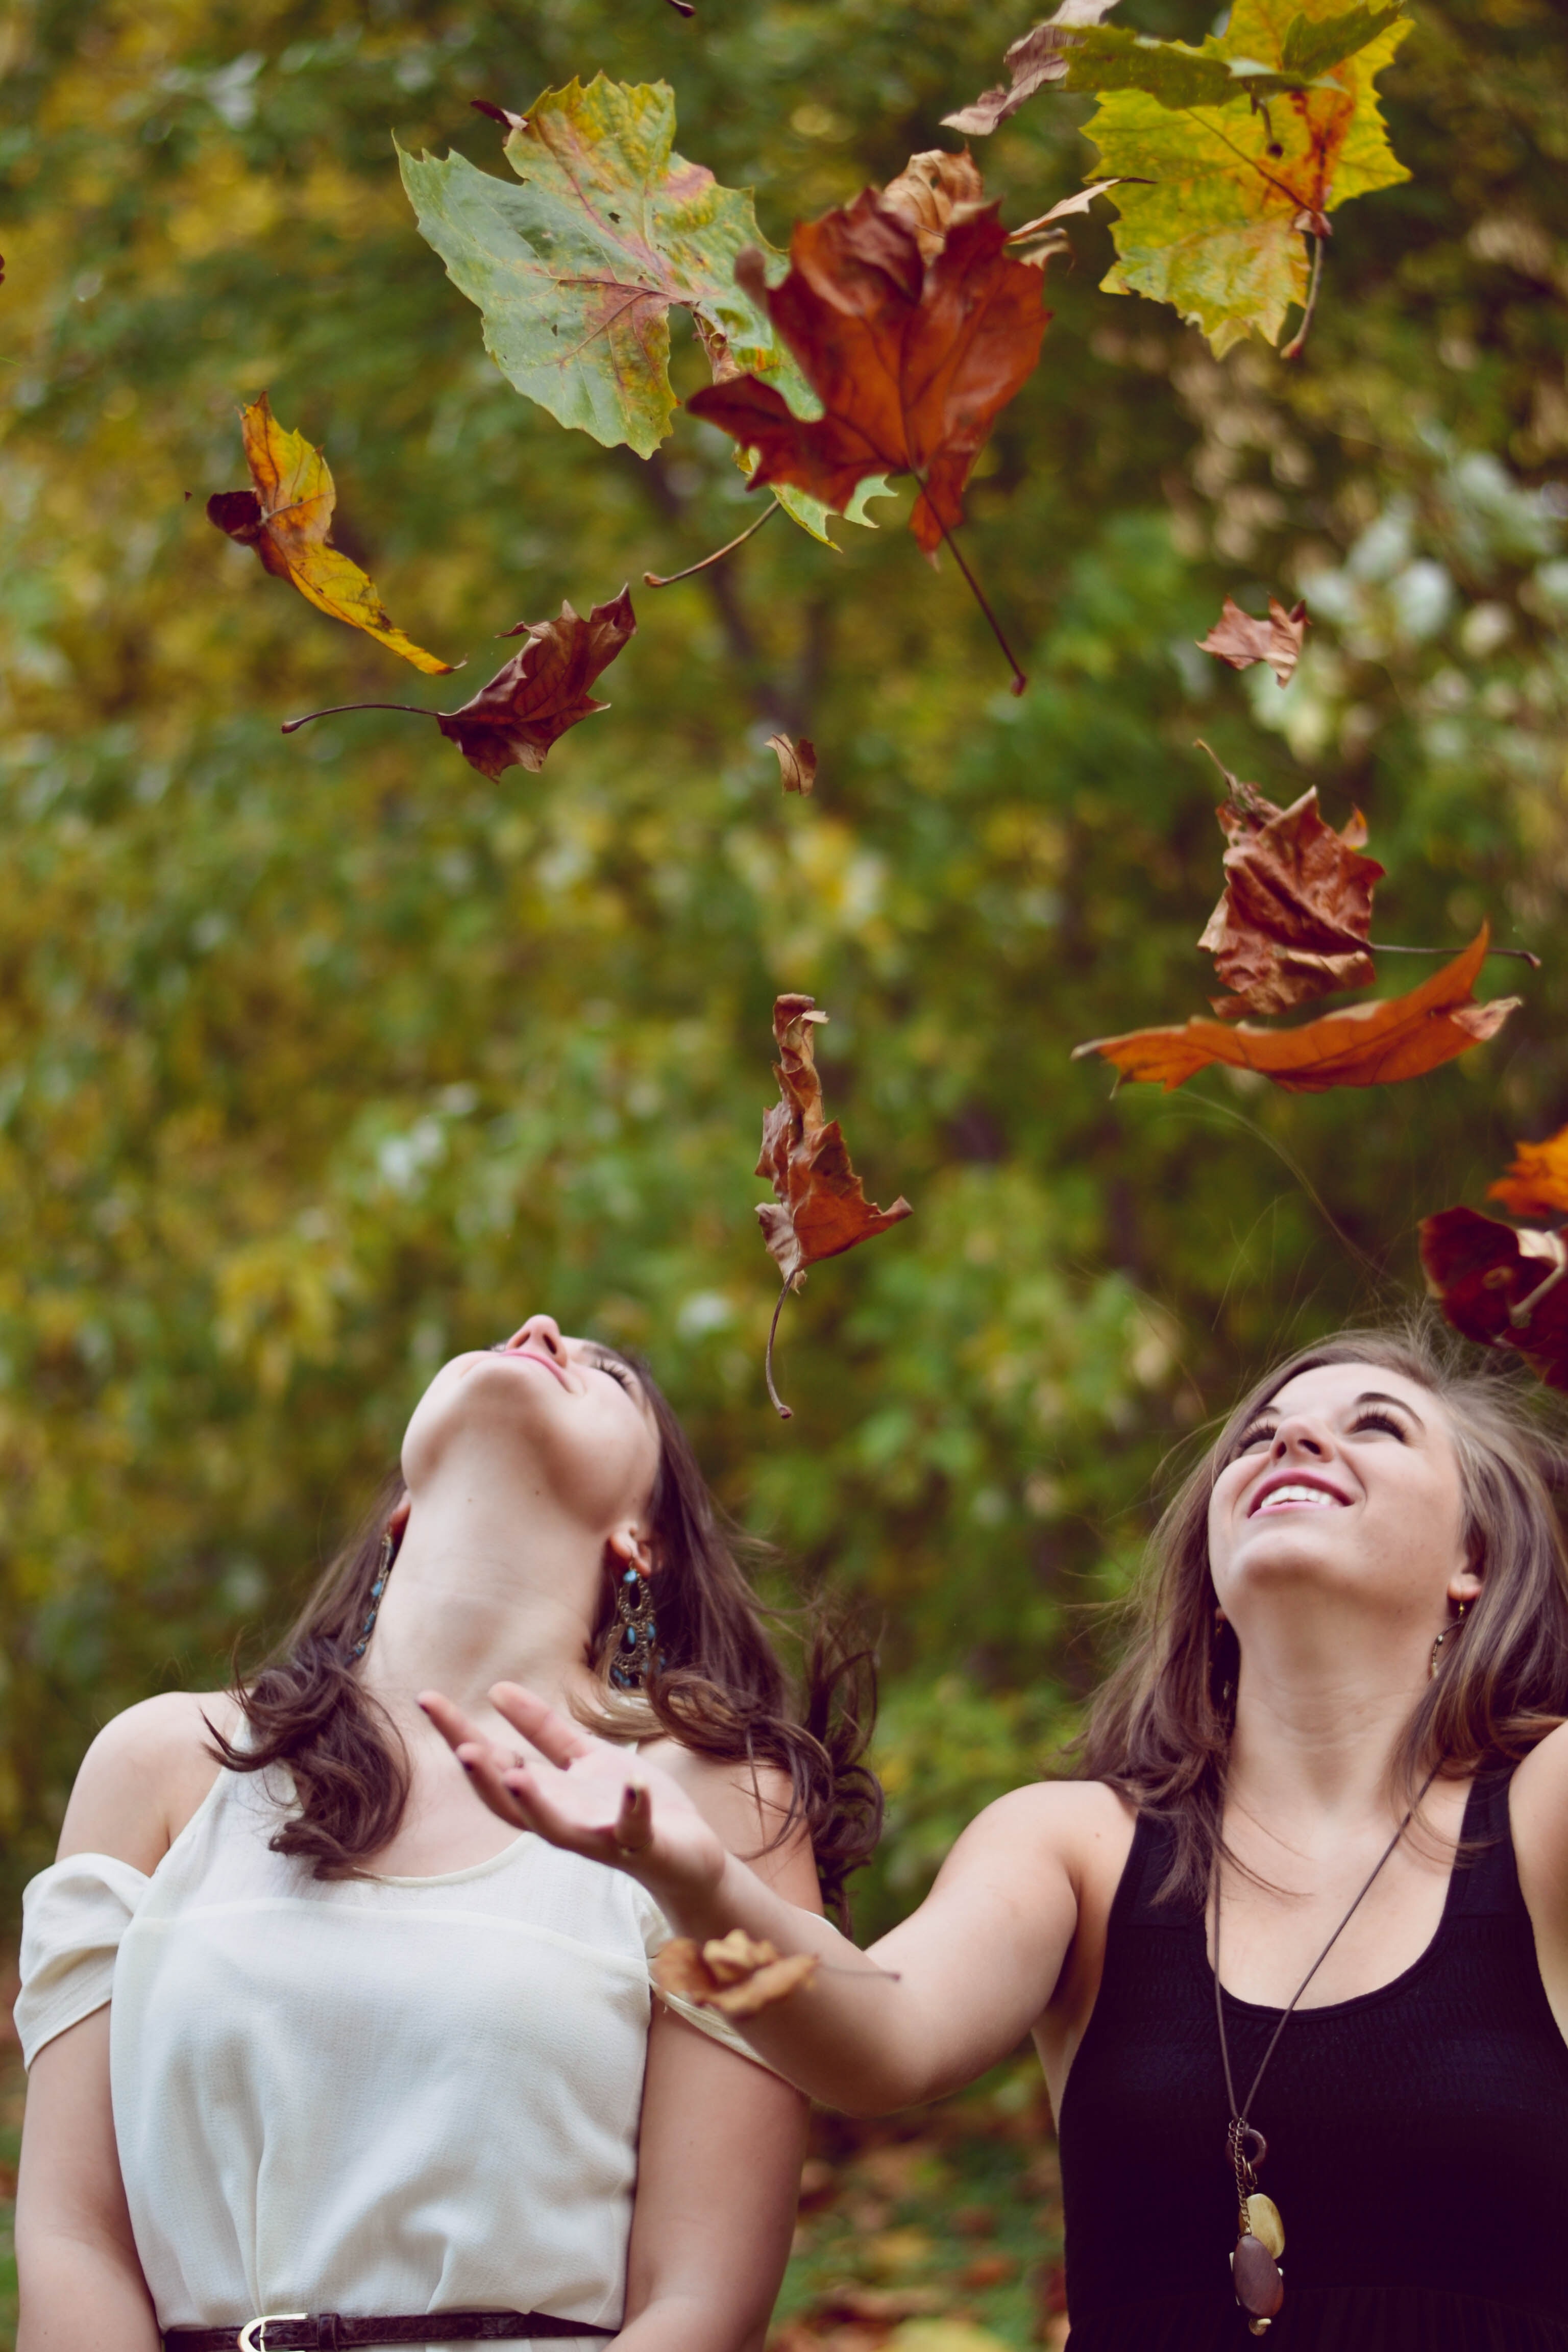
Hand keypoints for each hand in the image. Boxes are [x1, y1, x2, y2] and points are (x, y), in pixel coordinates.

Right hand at [419, 1682, 726, 1912]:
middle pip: (511, 1803)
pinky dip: (633, 1807)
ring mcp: (600, 1837)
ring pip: (558, 1828)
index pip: (493, 1764)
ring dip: (537, 1804)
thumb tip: (496, 1690)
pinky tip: (635, 1782)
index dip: (459, 1734)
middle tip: (461, 1749)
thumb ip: (542, 1731)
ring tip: (516, 1774)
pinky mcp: (640, 1845)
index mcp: (546, 1795)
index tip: (428, 1699)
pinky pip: (634, 1828)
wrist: (685, 1850)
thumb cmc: (626, 1803)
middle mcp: (562, 1820)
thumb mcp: (582, 1758)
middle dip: (486, 1779)